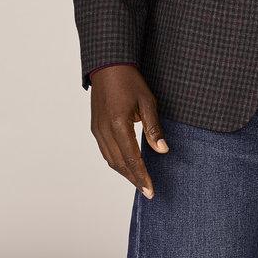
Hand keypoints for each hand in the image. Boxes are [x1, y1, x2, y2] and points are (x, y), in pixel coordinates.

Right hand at [90, 65, 168, 197]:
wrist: (108, 65)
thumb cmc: (130, 81)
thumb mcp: (147, 102)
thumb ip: (153, 128)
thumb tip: (162, 150)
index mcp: (118, 125)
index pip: (131, 159)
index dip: (141, 176)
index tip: (150, 190)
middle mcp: (104, 131)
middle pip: (119, 164)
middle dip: (134, 179)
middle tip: (147, 191)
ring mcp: (97, 130)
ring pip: (110, 160)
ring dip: (124, 172)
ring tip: (139, 181)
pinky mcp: (95, 127)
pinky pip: (105, 151)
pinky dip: (116, 162)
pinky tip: (126, 165)